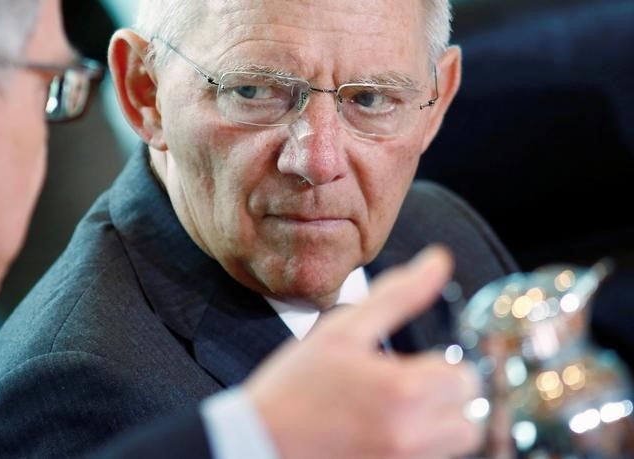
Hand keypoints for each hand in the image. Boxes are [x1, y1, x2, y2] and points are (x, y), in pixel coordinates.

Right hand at [244, 246, 481, 458]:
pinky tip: (385, 433)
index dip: (440, 365)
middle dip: (445, 397)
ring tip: (397, 412)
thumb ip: (397, 294)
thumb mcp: (342, 329)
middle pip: (469, 417)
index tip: (408, 365)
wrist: (260, 440)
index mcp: (403, 391)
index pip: (465, 378)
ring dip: (438, 425)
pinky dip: (420, 447)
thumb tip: (438, 262)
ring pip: (456, 445)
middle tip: (405, 388)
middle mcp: (411, 435)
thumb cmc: (295, 385)